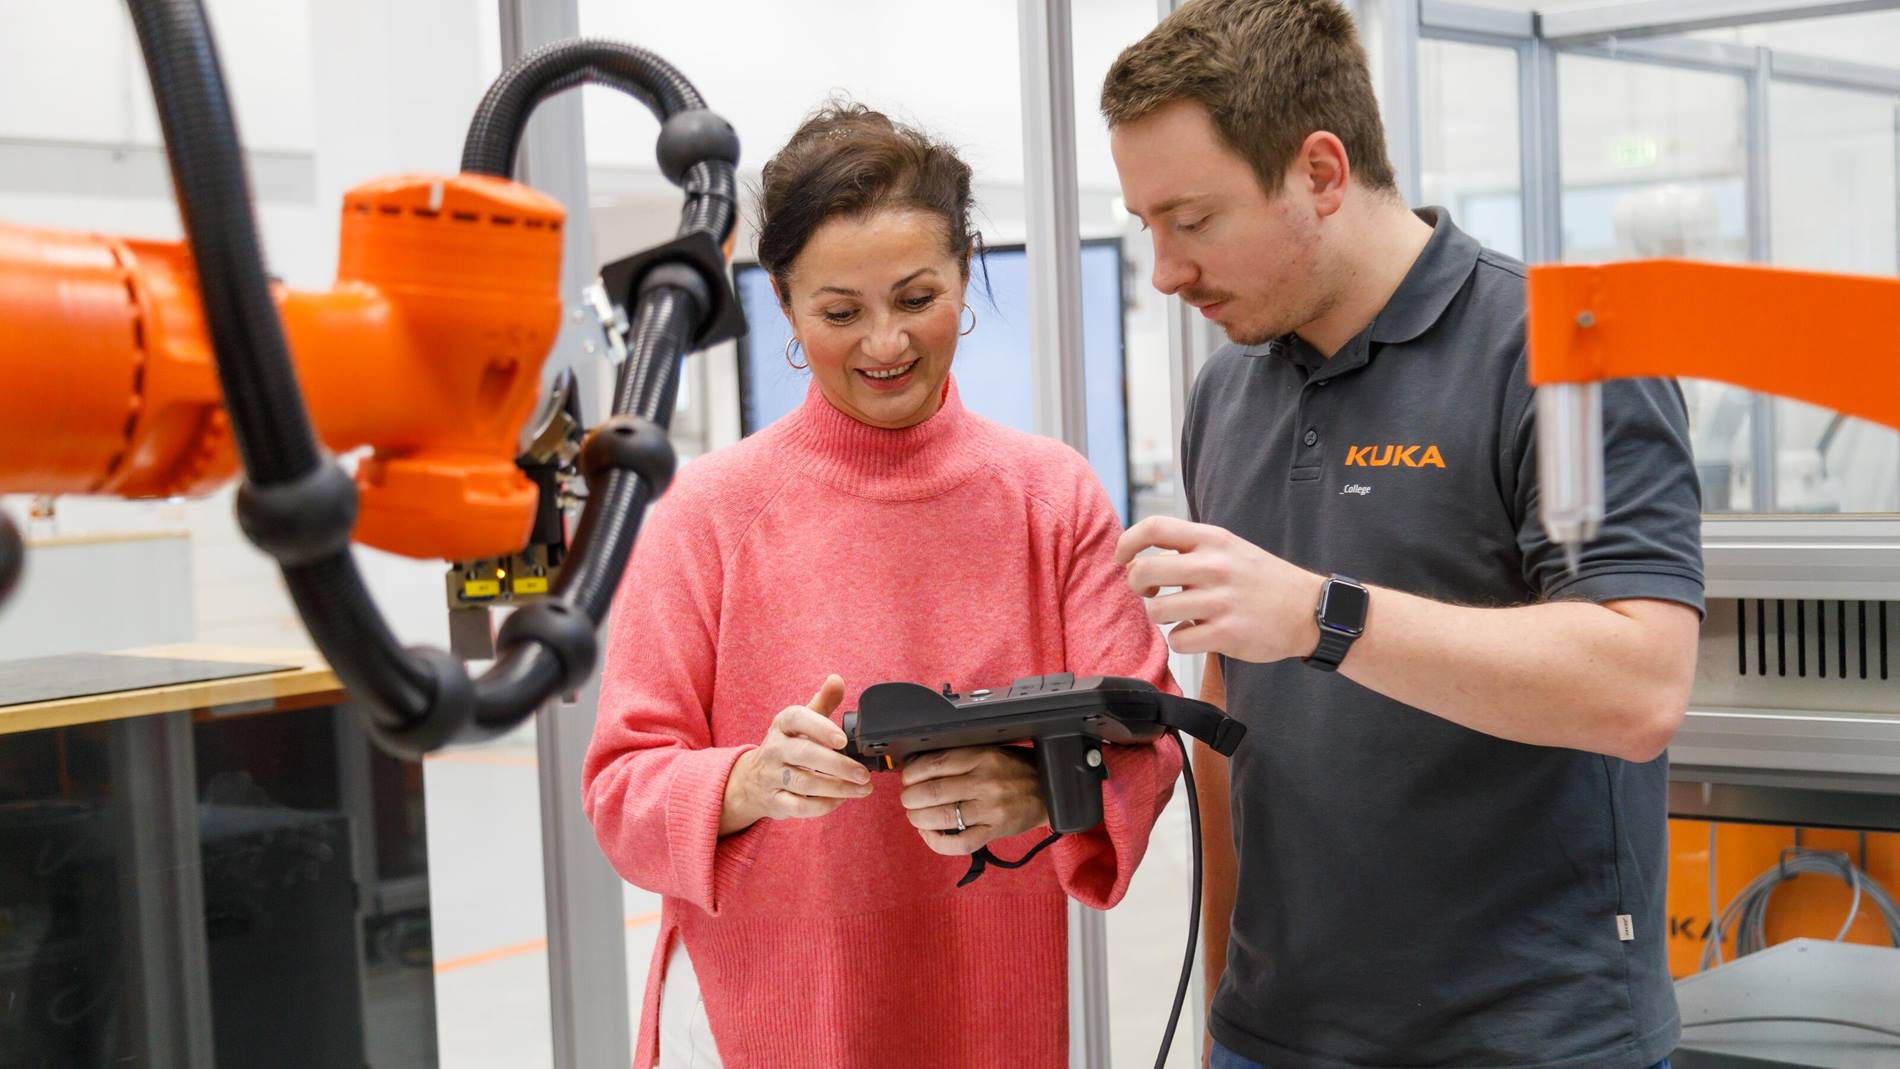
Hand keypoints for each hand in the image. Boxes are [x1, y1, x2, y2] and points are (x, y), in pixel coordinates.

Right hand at [720, 675, 870, 835]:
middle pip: (805, 755)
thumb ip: (822, 702)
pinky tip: (841, 800)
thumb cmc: (786, 746)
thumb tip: (836, 679)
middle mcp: (774, 749)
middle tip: (863, 773)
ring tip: (863, 788)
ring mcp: (772, 776)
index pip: (797, 718)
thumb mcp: (800, 722)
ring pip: (805, 783)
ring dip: (838, 788)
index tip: (843, 739)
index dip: (820, 727)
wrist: (752, 781)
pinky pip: (799, 807)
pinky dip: (823, 806)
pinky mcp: (775, 802)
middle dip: (838, 765)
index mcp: (783, 725)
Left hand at [899, 746, 1047, 855]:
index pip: (934, 764)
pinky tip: (930, 835)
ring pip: (942, 817)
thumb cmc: (1017, 770)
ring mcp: (990, 808)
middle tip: (908, 800)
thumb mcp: (991, 752)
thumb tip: (919, 765)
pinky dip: (938, 842)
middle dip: (910, 798)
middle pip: (932, 792)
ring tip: (915, 817)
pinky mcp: (995, 830)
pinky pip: (960, 843)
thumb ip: (960, 758)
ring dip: (918, 819)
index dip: (912, 774)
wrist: (1050, 791)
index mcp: (981, 757)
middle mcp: (985, 781)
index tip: (907, 779)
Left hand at [1114, 516, 1324, 663]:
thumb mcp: (1230, 547)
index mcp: (1212, 539)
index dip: (1127, 543)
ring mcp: (1220, 601)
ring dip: (1160, 616)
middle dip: (1136, 585)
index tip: (1123, 558)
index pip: (1154, 528)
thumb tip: (1141, 553)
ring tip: (1180, 615)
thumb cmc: (1263, 580)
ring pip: (1157, 611)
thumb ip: (1190, 547)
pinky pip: (1178, 641)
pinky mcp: (1226, 634)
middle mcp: (1214, 566)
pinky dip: (1181, 641)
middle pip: (1144, 571)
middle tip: (1150, 592)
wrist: (1309, 610)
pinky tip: (1198, 633)